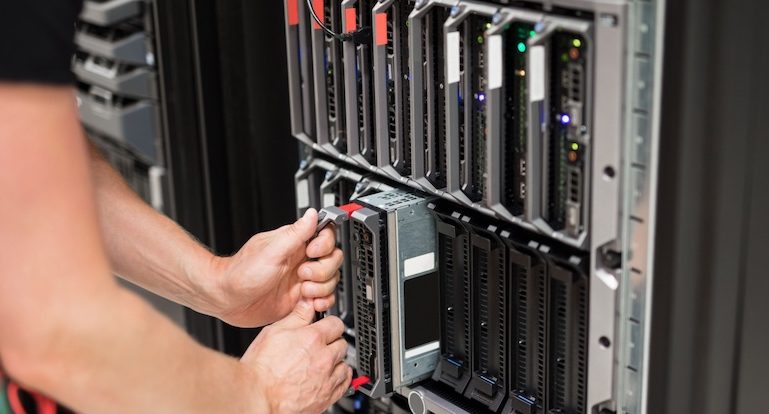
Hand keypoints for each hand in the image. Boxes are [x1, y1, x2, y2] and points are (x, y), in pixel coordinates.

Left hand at [204, 209, 343, 326]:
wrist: (227, 299)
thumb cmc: (241, 273)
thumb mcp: (271, 251)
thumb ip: (295, 233)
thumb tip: (313, 213)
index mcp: (295, 244)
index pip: (326, 236)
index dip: (324, 245)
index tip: (311, 253)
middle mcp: (301, 261)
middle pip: (333, 259)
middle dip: (322, 270)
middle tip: (302, 274)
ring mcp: (302, 280)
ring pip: (331, 280)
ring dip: (321, 288)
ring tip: (302, 290)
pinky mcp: (301, 299)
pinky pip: (324, 299)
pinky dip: (322, 302)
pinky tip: (308, 302)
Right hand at [242, 299, 351, 412]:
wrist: (257, 396)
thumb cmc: (260, 368)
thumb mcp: (274, 332)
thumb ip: (296, 316)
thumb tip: (307, 303)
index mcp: (313, 338)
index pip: (336, 323)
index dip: (329, 323)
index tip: (324, 327)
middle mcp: (324, 358)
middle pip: (341, 343)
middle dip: (332, 342)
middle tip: (320, 345)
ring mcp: (327, 378)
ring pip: (344, 363)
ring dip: (336, 361)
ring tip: (323, 362)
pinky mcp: (327, 397)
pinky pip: (345, 384)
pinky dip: (341, 378)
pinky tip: (331, 376)